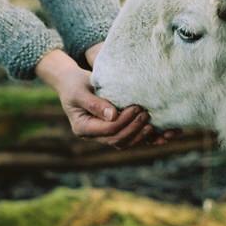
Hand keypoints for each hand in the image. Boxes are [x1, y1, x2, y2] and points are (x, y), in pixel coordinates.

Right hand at [35, 48, 153, 148]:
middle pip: (116, 140)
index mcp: (82, 127)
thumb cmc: (75, 83)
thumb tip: (113, 116)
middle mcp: (92, 136)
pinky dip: (140, 138)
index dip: (123, 121)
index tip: (135, 107)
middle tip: (146, 114)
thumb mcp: (81, 90)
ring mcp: (101, 136)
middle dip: (133, 128)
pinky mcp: (111, 131)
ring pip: (123, 143)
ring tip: (151, 124)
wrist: (72, 83)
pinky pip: (127, 139)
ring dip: (139, 136)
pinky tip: (153, 132)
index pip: (107, 130)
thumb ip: (95, 103)